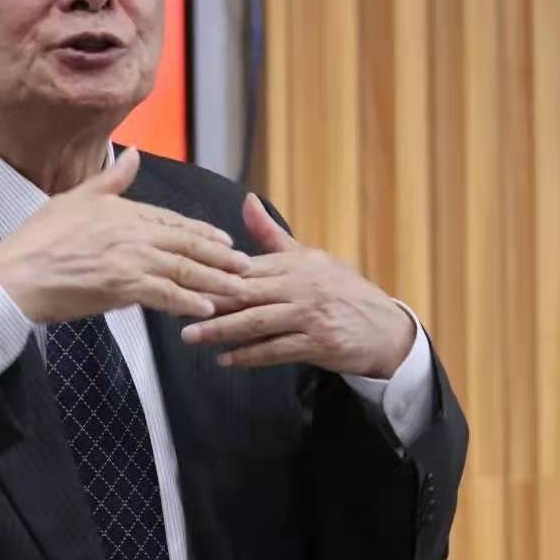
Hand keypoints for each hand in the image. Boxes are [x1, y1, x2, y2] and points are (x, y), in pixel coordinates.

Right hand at [0, 148, 250, 324]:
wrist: (17, 274)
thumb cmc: (39, 239)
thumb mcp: (75, 198)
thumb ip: (110, 179)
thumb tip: (133, 154)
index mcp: (123, 210)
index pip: (173, 221)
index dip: (203, 232)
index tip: (226, 241)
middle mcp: (133, 231)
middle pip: (188, 244)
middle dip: (221, 257)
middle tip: (247, 267)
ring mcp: (130, 259)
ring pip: (184, 269)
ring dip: (215, 281)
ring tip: (238, 290)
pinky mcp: (123, 286)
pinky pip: (165, 294)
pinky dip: (189, 301)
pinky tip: (207, 309)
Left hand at [181, 193, 415, 374]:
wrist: (385, 329)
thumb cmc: (341, 292)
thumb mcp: (310, 260)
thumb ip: (272, 236)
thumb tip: (247, 200)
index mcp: (295, 264)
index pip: (245, 267)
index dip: (211, 273)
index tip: (180, 276)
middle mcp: (302, 286)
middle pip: (246, 293)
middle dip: (208, 301)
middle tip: (174, 307)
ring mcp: (311, 315)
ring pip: (257, 322)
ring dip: (222, 331)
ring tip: (191, 336)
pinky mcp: (319, 342)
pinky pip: (277, 350)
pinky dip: (249, 356)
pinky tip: (225, 359)